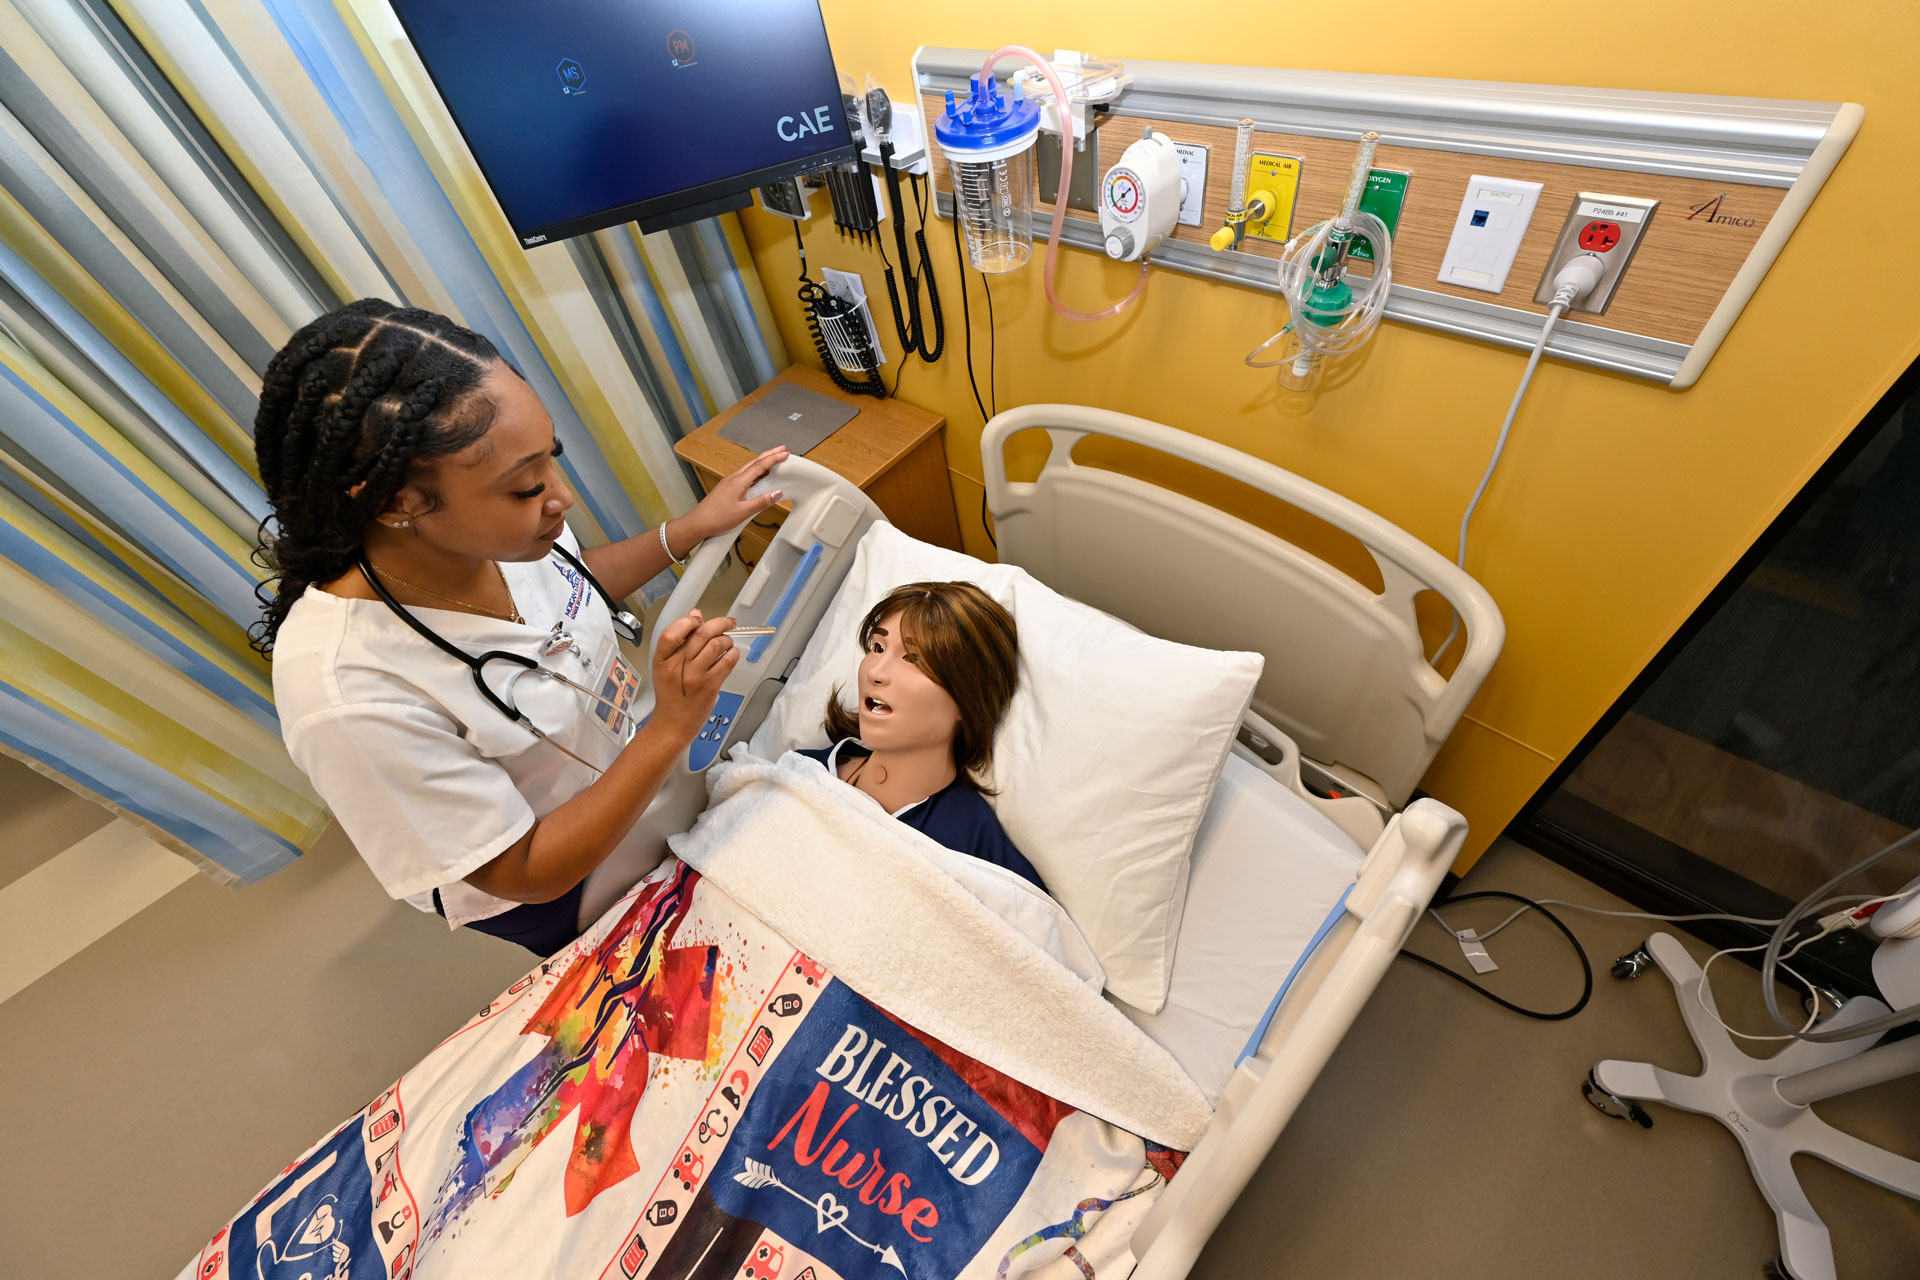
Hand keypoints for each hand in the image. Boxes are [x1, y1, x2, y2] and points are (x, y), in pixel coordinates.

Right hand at [650, 609, 739, 740]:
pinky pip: (727, 661)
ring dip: (727, 639)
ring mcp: (695, 676)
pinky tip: (732, 654)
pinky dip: (733, 653)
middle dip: (720, 623)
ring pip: (717, 645)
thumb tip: (696, 615)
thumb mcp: (668, 665)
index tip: (699, 620)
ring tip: (728, 643)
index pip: (671, 633)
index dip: (688, 622)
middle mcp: (677, 667)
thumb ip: (681, 640)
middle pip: (700, 634)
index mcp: (662, 659)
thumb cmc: (671, 694)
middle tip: (728, 622)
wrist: (673, 724)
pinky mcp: (710, 686)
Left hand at [679, 447, 785, 544]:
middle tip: (782, 449)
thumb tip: (777, 493)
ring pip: (749, 467)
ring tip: (774, 460)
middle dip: (769, 454)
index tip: (785, 453)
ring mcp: (730, 482)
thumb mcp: (743, 512)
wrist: (698, 523)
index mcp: (738, 481)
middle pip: (754, 462)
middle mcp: (733, 478)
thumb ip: (762, 502)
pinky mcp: (728, 487)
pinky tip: (759, 476)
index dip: (774, 458)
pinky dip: (755, 471)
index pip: (760, 466)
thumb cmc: (717, 518)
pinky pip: (744, 475)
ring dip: (762, 462)